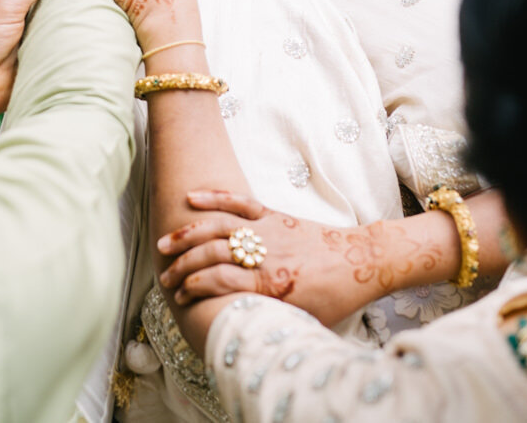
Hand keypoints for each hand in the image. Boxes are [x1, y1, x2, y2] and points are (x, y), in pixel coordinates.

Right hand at [157, 190, 446, 326]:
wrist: (363, 261)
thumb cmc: (334, 297)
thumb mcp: (302, 320)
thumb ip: (268, 319)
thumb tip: (237, 330)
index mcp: (271, 284)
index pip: (217, 280)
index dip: (192, 287)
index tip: (179, 296)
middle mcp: (265, 255)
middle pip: (211, 254)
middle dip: (182, 265)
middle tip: (165, 277)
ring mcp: (268, 232)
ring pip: (218, 226)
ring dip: (187, 234)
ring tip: (164, 245)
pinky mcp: (274, 215)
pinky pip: (239, 202)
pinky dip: (214, 197)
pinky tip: (190, 198)